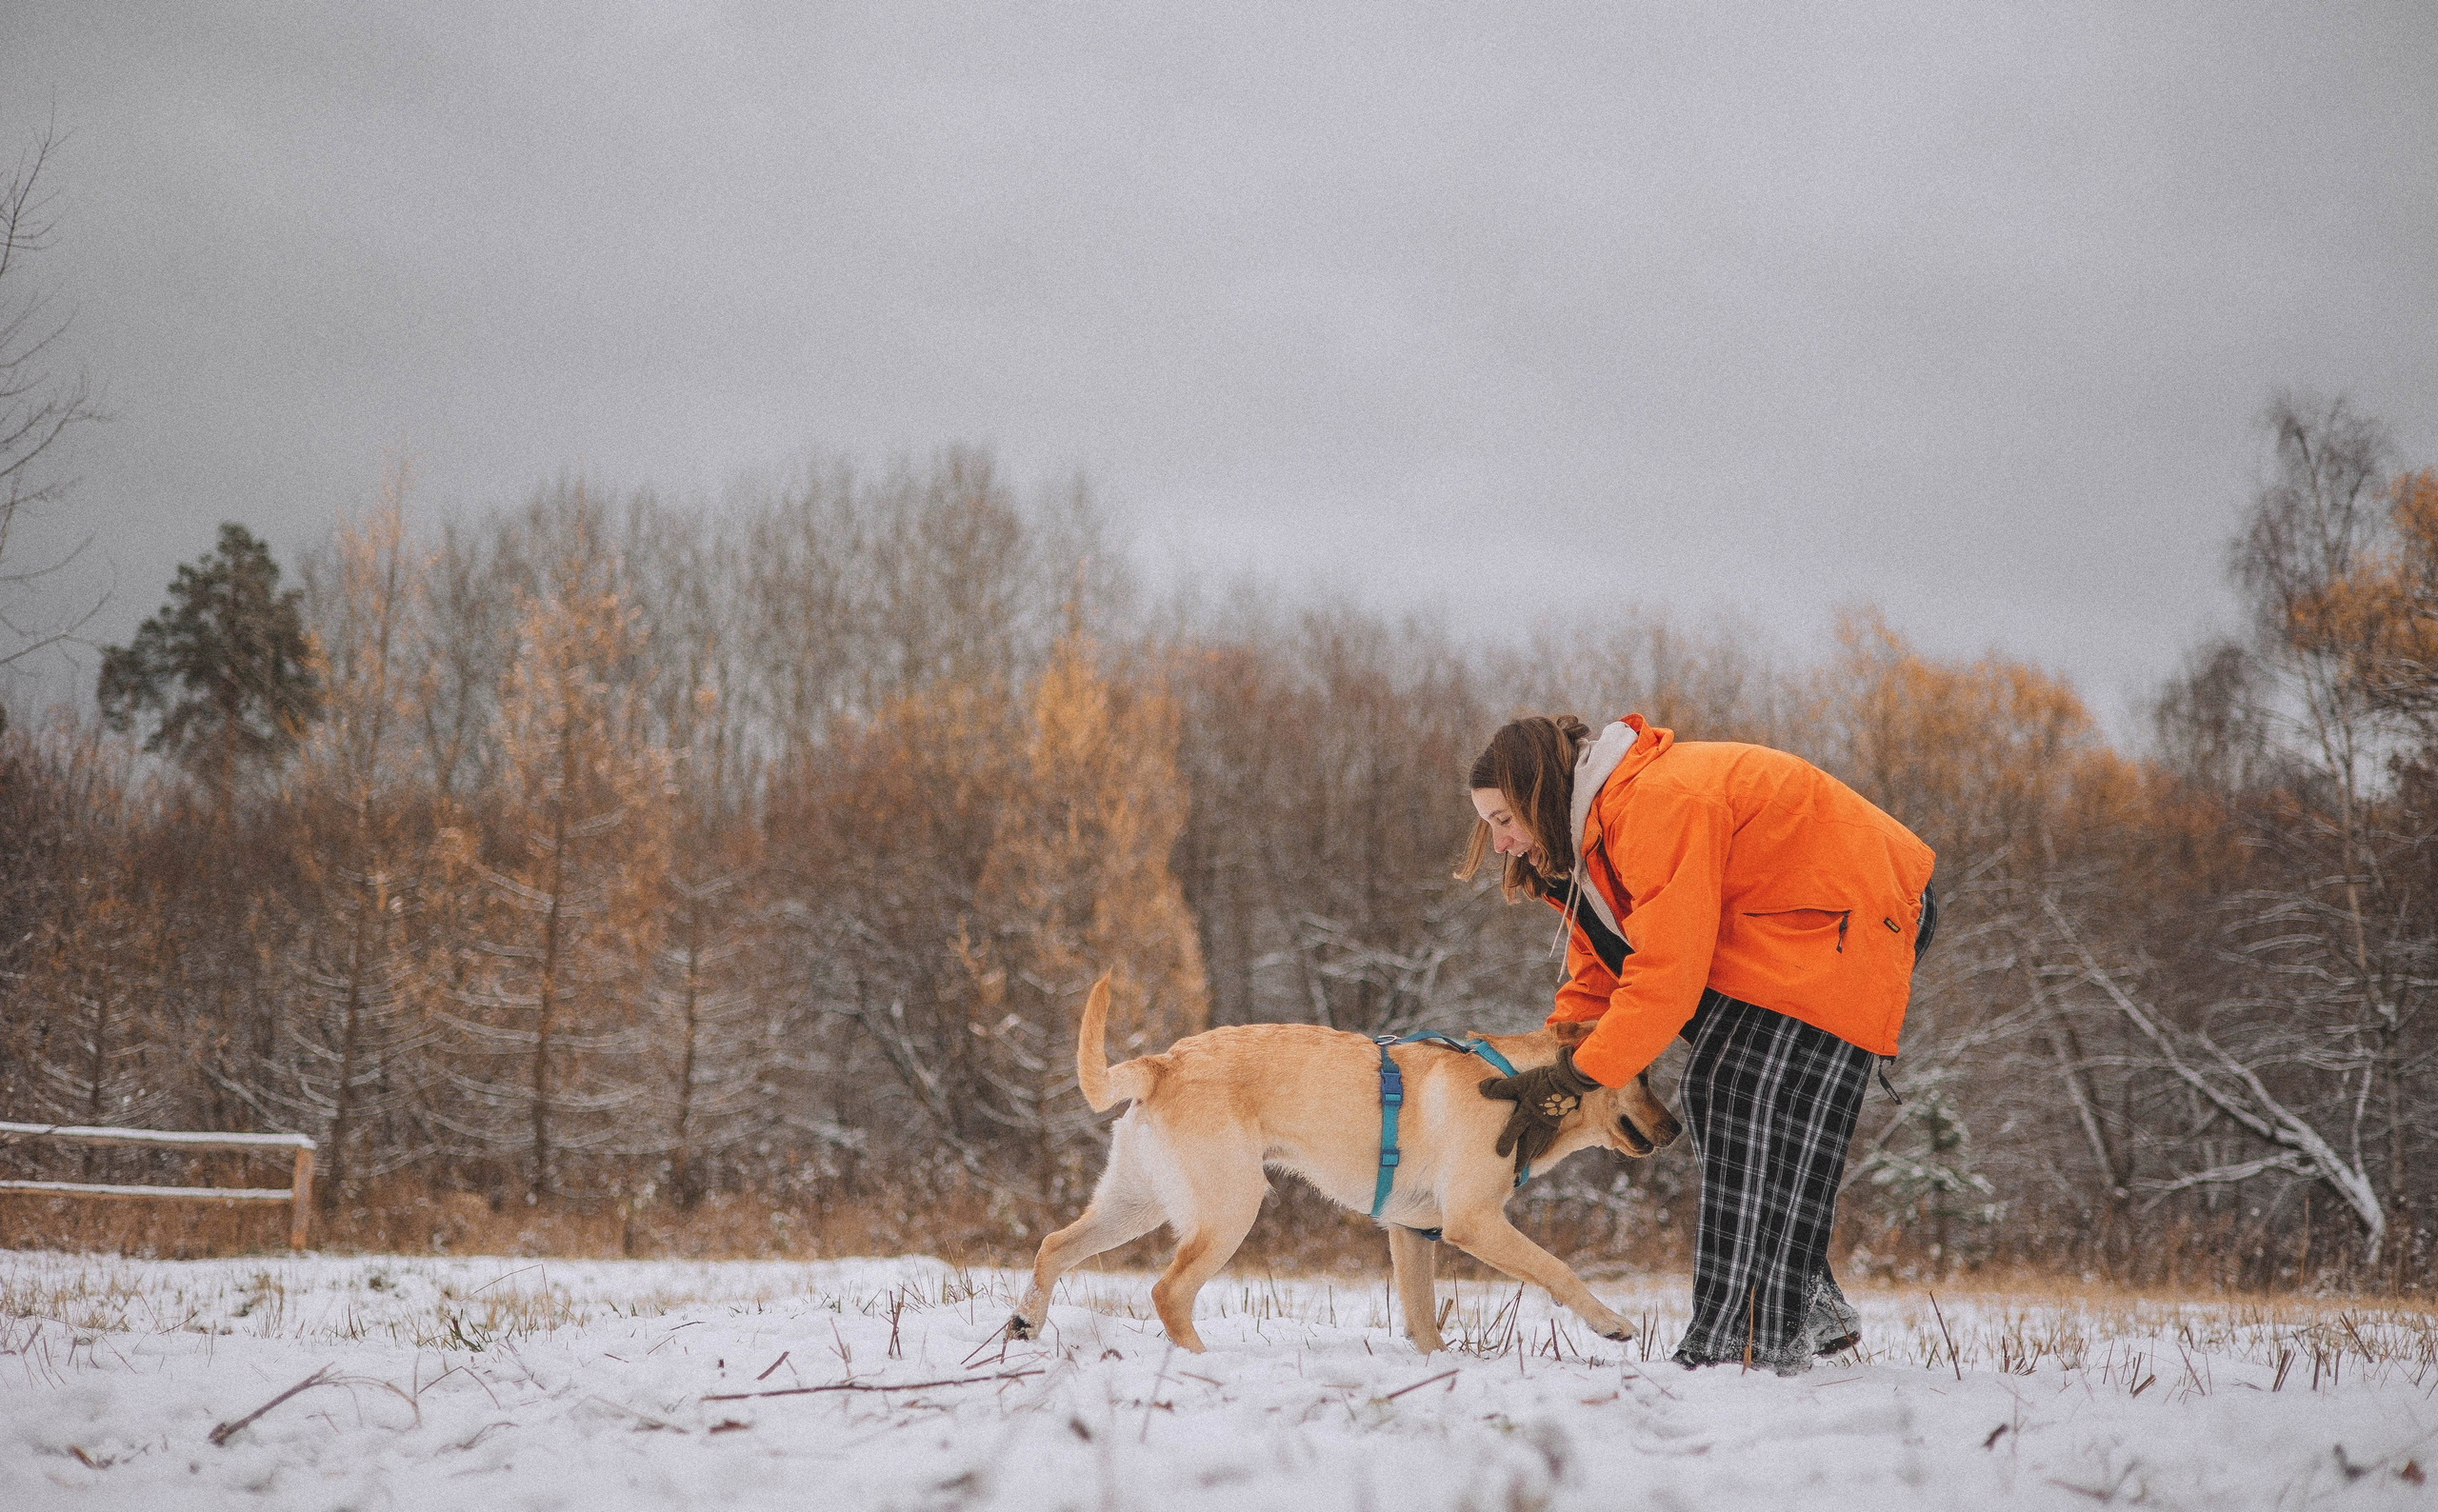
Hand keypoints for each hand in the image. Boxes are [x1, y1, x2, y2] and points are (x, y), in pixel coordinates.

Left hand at [1477, 1046, 1604, 1175]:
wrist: (1566, 1080)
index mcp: (1527, 1114)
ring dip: (1529, 1157)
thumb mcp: (1518, 1081)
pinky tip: (1536, 1153)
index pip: (1514, 1130)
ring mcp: (1547, 1127)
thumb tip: (1481, 1089)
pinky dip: (1539, 1151)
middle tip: (1512, 1174)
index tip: (1499, 1154)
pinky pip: (1546, 1143)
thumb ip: (1500, 1088)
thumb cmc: (1540, 1081)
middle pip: (1528, 1148)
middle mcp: (1537, 1124)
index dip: (1506, 1142)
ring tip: (1521, 1168)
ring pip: (1537, 1148)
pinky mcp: (1554, 1125)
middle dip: (1520, 1161)